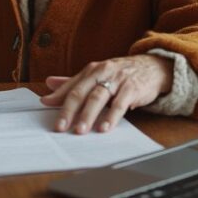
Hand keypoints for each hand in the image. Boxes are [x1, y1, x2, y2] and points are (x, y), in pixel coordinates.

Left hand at [40, 55, 173, 133]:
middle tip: (60, 127)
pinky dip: (111, 116)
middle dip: (70, 111)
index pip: (72, 85)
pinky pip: (120, 104)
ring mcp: (118, 80)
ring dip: (88, 115)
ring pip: (99, 98)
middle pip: (82, 92)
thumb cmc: (119, 73)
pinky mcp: (132, 88)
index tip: (45, 108)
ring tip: (80, 130)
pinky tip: (104, 128)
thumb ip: (73, 82)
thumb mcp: (96, 74)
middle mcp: (102, 72)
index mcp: (91, 70)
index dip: (58, 97)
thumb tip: (48, 85)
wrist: (152, 67)